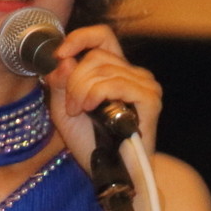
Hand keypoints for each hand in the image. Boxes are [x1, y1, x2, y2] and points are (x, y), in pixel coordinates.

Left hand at [47, 24, 163, 168]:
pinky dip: (98, 95)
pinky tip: (93, 110)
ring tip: (80, 113)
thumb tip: (64, 59)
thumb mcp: (64, 109)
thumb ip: (60, 83)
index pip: (102, 36)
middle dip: (74, 80)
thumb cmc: (91, 144)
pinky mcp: (150, 99)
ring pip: (102, 70)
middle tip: (71, 106)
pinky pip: (117, 83)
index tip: (59, 54)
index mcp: (116, 71)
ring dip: (82, 92)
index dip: (79, 38)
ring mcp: (144, 85)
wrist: (111, 174)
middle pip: (95, 56)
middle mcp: (133, 73)